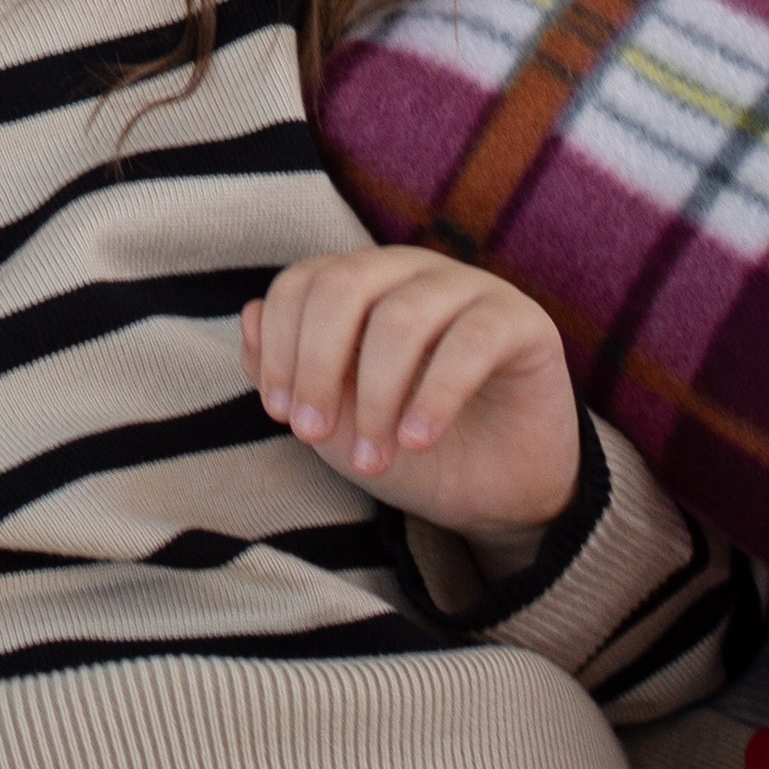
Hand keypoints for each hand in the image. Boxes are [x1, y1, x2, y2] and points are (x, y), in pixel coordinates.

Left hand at [242, 245, 580, 546]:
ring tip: (374, 459)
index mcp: (363, 283)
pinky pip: (472, 339)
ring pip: (402, 316)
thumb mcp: (334, 418)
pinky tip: (418, 440)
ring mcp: (469, 289)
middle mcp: (411, 272)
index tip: (281, 414)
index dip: (280, 345)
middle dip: (316, 364)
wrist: (496, 496)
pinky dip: (435, 393)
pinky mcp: (520, 322)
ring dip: (376, 396)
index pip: (303, 282)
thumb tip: (248, 315)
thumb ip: (286, 369)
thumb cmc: (407, 446)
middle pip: (344, 286)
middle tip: (312, 435)